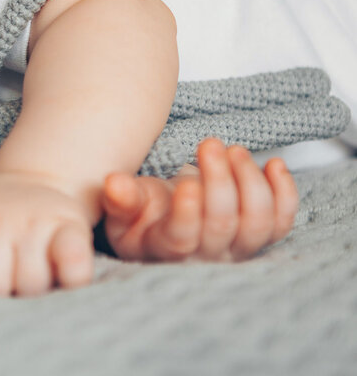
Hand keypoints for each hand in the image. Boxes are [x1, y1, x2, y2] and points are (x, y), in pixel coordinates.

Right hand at [101, 137, 297, 261]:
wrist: (166, 222)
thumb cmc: (142, 214)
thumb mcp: (121, 208)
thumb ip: (119, 198)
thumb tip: (114, 183)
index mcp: (165, 249)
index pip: (182, 238)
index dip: (188, 213)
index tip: (185, 183)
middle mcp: (206, 256)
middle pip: (222, 224)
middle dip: (220, 180)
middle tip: (210, 144)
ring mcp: (237, 248)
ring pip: (257, 222)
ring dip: (250, 181)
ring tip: (235, 150)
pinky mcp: (260, 236)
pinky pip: (282, 221)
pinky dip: (285, 192)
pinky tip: (274, 164)